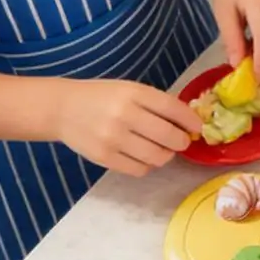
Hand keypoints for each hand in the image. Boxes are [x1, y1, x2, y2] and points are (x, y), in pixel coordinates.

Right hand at [50, 79, 202, 175]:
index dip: (190, 120)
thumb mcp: (129, 89)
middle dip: (181, 141)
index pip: (172, 109)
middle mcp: (124, 115)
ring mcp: (113, 139)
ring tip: (161, 149)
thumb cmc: (102, 96)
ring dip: (166, 155)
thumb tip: (186, 122)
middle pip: (168, 136)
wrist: (62, 109)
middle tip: (181, 141)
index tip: (197, 127)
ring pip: (156, 157)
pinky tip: (143, 157)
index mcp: (133, 93)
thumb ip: (155, 103)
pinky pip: (139, 169)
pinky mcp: (104, 158)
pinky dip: (147, 166)